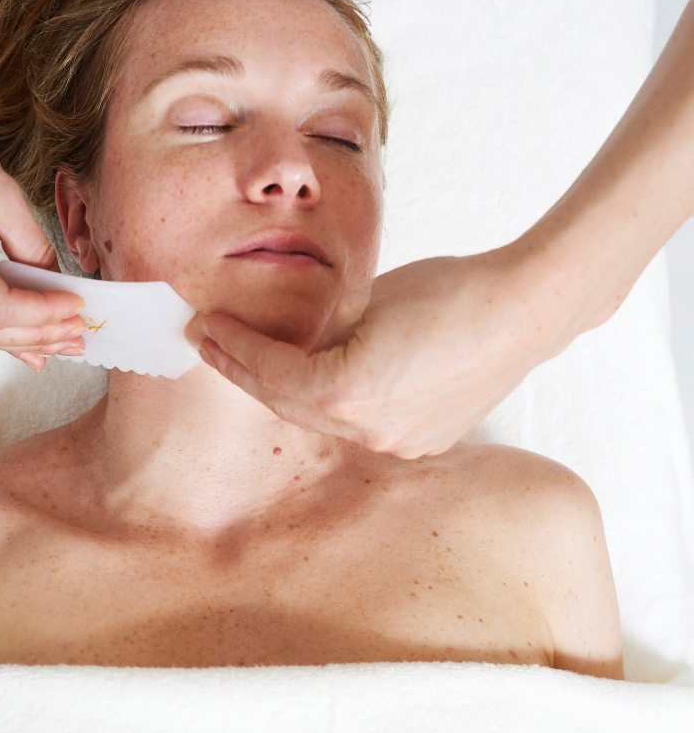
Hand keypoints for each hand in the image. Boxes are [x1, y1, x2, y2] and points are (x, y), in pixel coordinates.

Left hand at [196, 245, 567, 457]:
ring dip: (288, 390)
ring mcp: (397, 443)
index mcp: (347, 391)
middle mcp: (368, 431)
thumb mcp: (366, 300)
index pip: (271, 373)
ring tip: (257, 359)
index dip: (234, 348)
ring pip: (324, 419)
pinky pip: (360, 425)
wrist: (527, 310)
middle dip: (247, 372)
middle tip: (212, 342)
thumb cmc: (452, 289)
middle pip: (289, 405)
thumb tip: (290, 341)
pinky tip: (318, 377)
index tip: (206, 327)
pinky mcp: (422, 442)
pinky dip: (332, 402)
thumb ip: (320, 330)